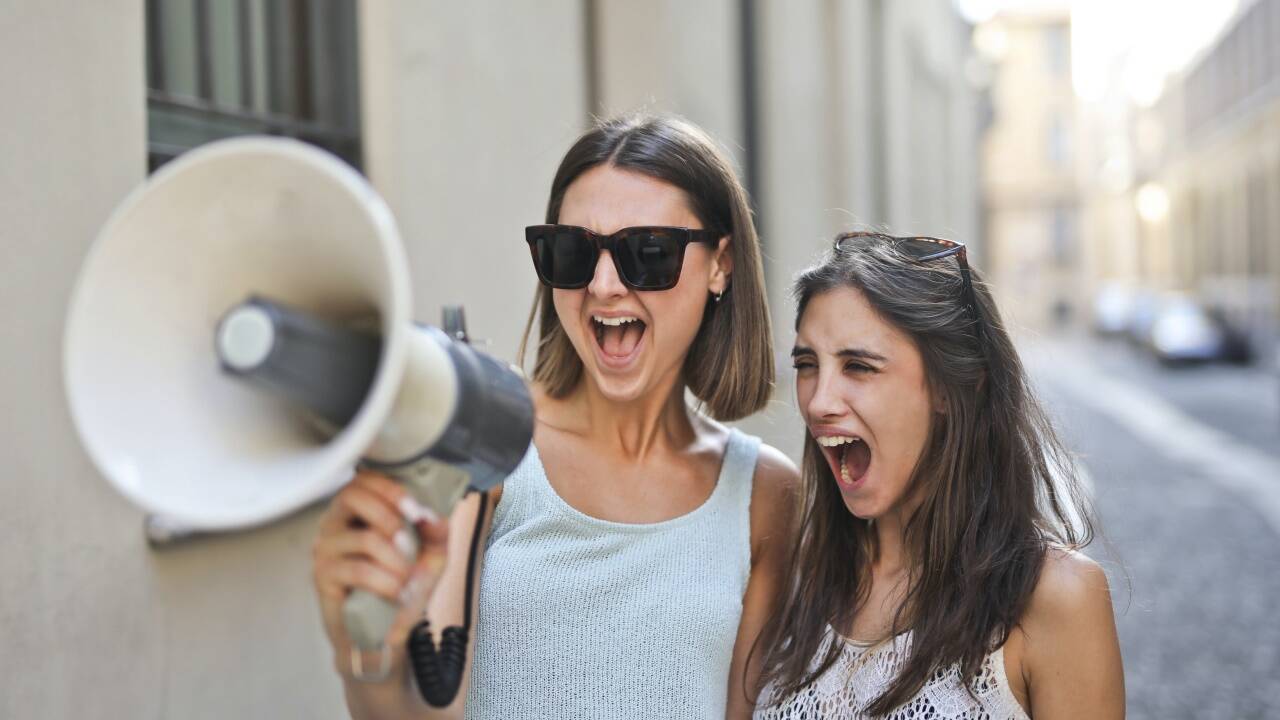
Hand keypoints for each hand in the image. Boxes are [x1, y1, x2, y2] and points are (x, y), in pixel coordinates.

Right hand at [312, 469, 449, 679]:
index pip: (363, 479)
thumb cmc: (404, 586)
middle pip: (351, 496)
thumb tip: (432, 515)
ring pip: (364, 539)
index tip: (416, 510)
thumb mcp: (432, 555)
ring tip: (409, 578)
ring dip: (396, 560)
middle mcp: (335, 523)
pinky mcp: (323, 577)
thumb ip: (436, 531)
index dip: (391, 489)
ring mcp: (325, 549)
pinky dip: (387, 582)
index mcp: (358, 510)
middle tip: (410, 544)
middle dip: (390, 517)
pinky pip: (358, 571)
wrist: (386, 633)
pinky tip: (399, 594)